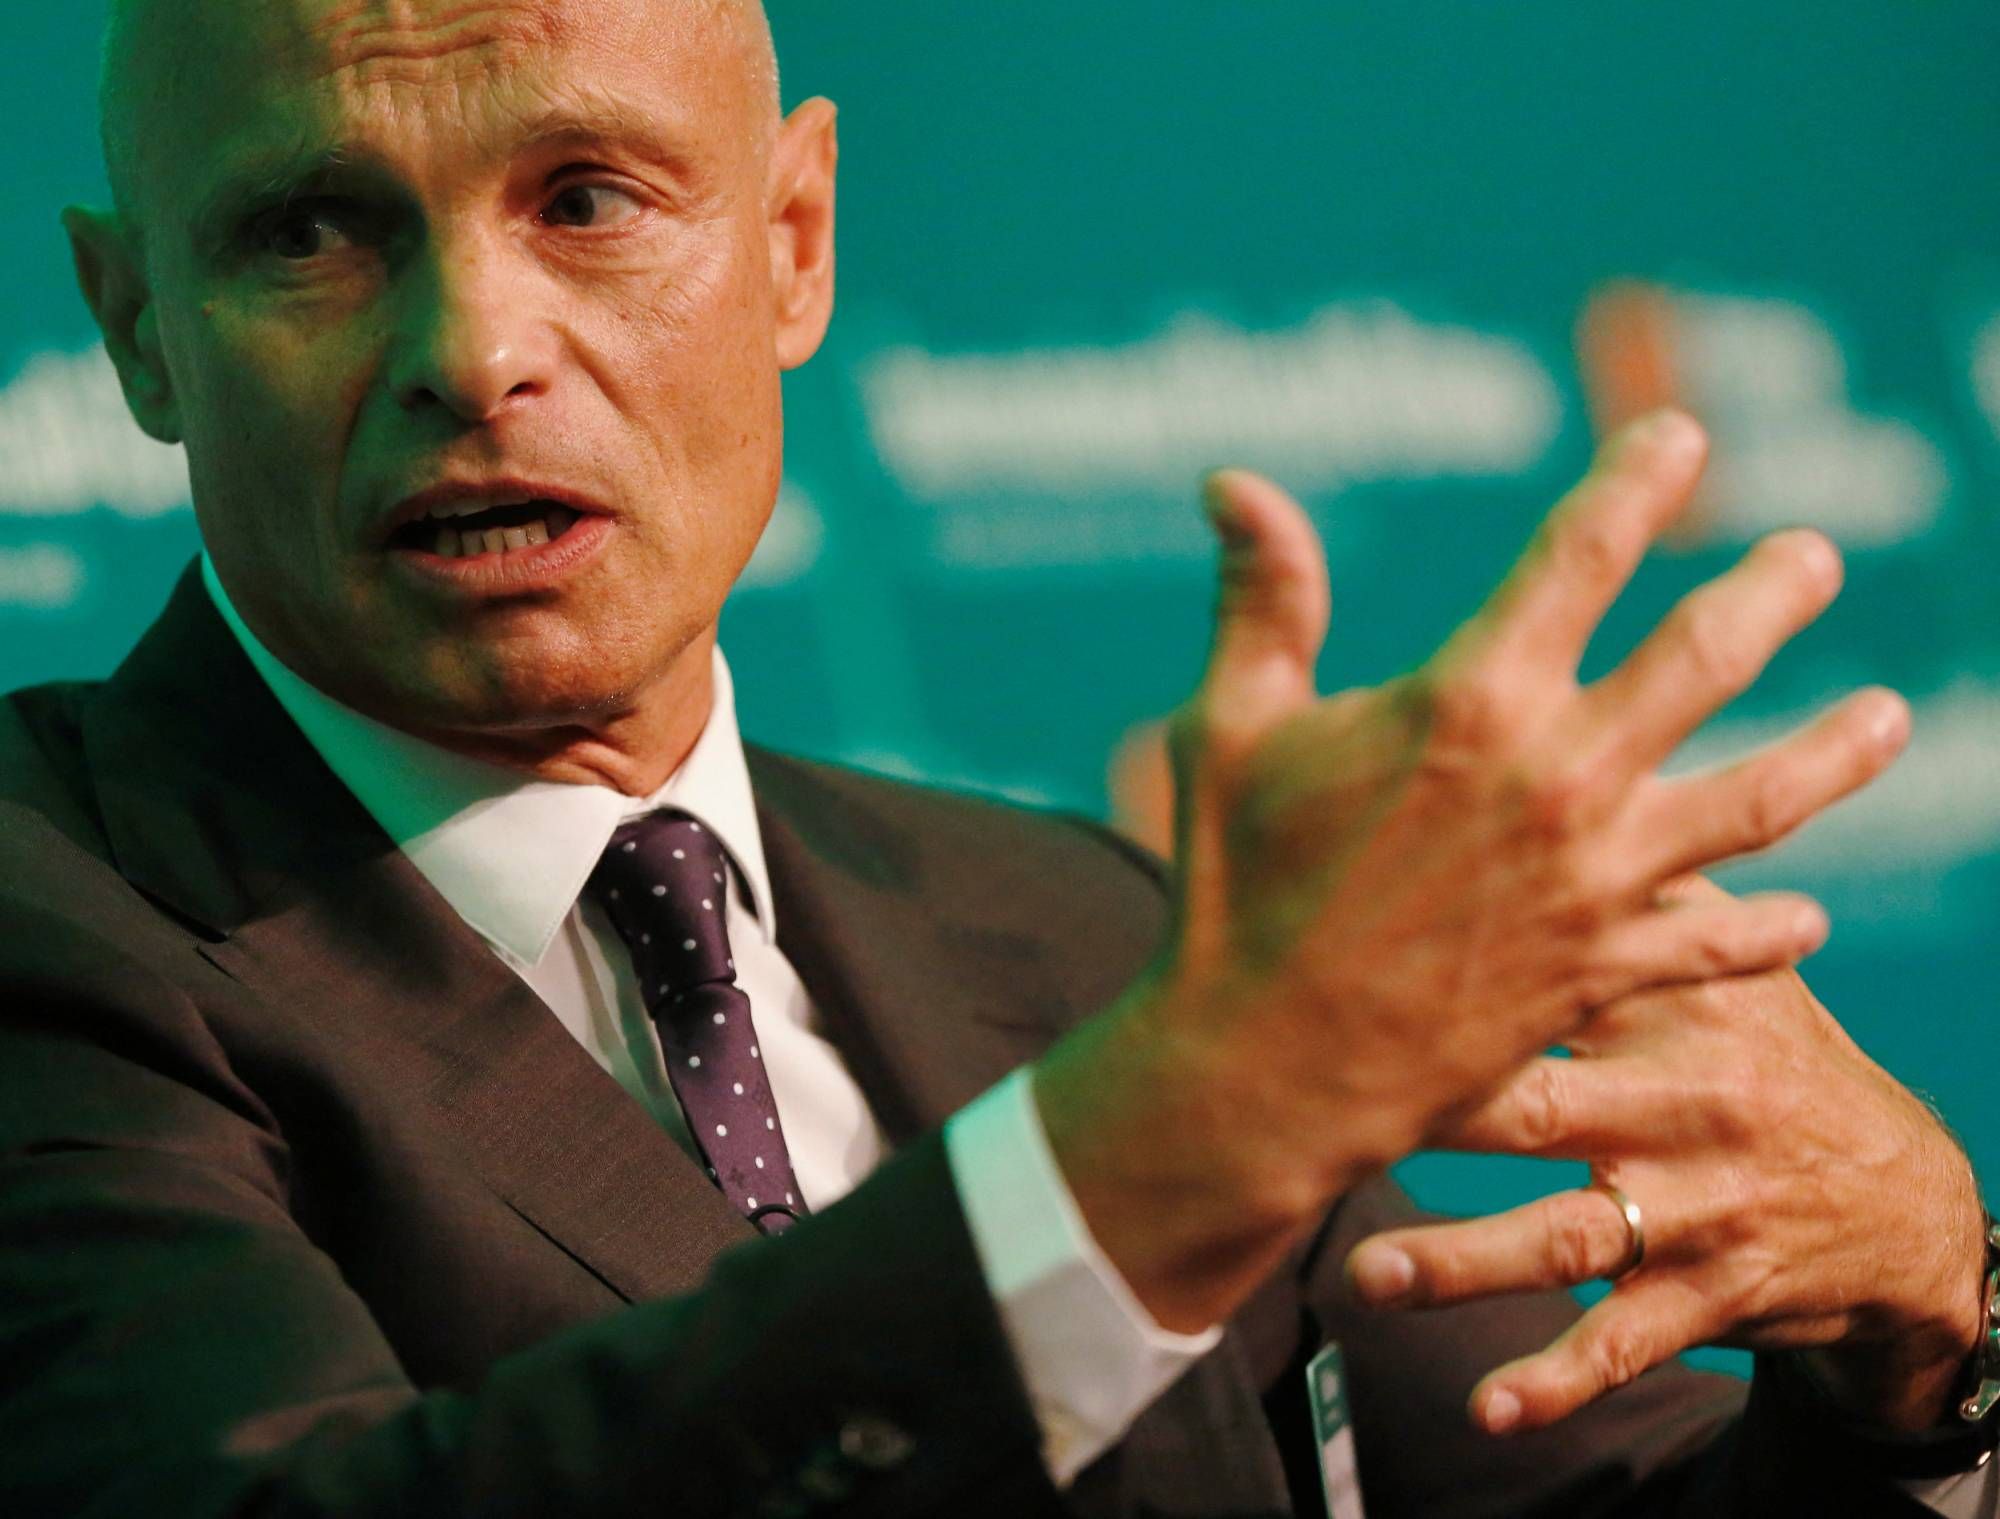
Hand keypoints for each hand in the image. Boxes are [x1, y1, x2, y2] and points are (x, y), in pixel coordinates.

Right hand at [1036, 410, 1910, 1333]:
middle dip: (1770, 595)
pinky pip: (1717, 947)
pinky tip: (1808, 919)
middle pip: (1703, 658)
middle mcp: (1558, 777)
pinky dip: (1770, 934)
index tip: (1682, 436)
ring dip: (1834, 752)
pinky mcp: (1602, 971)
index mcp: (1468, 698)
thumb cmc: (1233, 886)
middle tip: (1814, 559)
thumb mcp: (1230, 723)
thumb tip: (1229, 477)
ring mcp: (1595, 882)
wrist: (1259, 1065)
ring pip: (1758, 801)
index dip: (1639, 482)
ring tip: (1890, 716)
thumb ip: (1260, 596)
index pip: (1582, 554)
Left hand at [1345, 878, 1984, 1436]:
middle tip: (1327, 1117)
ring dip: (1464, 1260)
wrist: (1906, 1198)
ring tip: (1366, 1274)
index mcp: (1679, 1005)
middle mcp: (1687, 1103)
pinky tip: (1486, 1408)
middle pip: (1545, 1106)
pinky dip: (1555, 1382)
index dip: (1463, 970)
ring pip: (1568, 1235)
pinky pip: (1623, 1344)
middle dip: (1440, 1113)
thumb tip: (1550, 775)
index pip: (1560, 974)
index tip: (1351, 960)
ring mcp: (1697, 1207)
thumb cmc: (1774, 1056)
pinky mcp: (1709, 1295)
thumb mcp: (1739, 964)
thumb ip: (1642, 890)